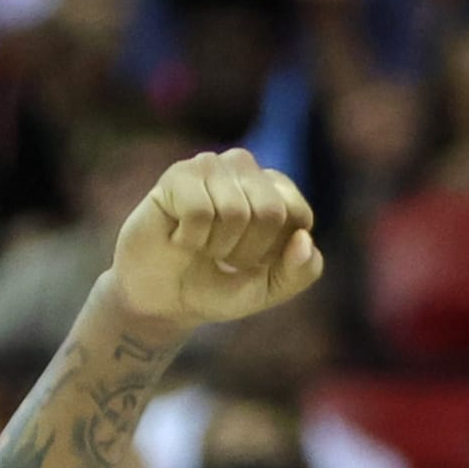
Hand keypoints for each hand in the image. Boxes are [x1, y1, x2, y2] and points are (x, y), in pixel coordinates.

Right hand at [109, 150, 323, 330]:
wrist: (163, 300)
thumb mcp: (270, 289)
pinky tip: (180, 238)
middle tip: (224, 257)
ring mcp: (209, 166)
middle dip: (249, 251)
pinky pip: (199, 211)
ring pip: (235, 211)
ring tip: (202, 246)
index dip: (276, 251)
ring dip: (218, 246)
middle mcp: (244, 168)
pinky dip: (191, 238)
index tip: (255, 262)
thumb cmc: (219, 288)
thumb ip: (301, 272)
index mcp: (275, 189)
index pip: (297, 213)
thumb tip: (305, 239)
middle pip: (270, 210)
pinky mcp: (176, 175)